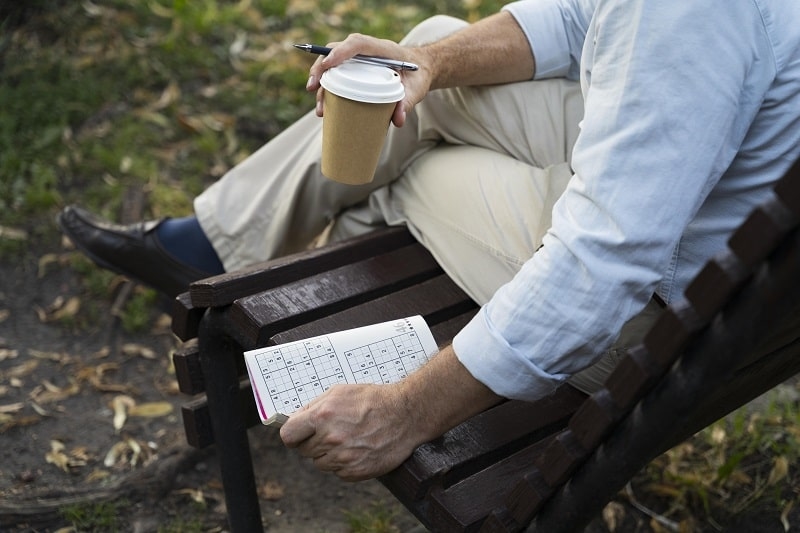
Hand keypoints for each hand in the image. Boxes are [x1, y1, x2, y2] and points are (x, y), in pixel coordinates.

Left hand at [279, 382, 421, 480]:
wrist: (405, 415)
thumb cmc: (374, 400)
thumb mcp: (340, 392)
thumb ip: (315, 406)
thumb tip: (296, 420)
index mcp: (322, 416)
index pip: (289, 436)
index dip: (293, 435)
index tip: (299, 434)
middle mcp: (330, 439)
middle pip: (305, 450)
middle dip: (314, 442)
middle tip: (333, 432)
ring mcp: (342, 458)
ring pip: (320, 463)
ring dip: (329, 454)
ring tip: (349, 439)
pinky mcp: (354, 472)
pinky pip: (338, 472)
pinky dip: (344, 463)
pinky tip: (358, 449)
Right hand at [305, 34, 432, 127]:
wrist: (420, 70)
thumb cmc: (417, 77)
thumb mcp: (416, 89)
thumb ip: (407, 102)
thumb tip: (397, 120)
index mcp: (381, 49)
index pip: (357, 43)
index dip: (340, 52)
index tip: (327, 65)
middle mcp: (366, 52)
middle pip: (336, 51)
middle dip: (320, 68)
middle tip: (312, 88)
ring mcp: (358, 61)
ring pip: (332, 65)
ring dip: (321, 84)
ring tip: (320, 110)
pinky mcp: (355, 71)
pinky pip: (336, 75)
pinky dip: (327, 90)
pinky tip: (324, 108)